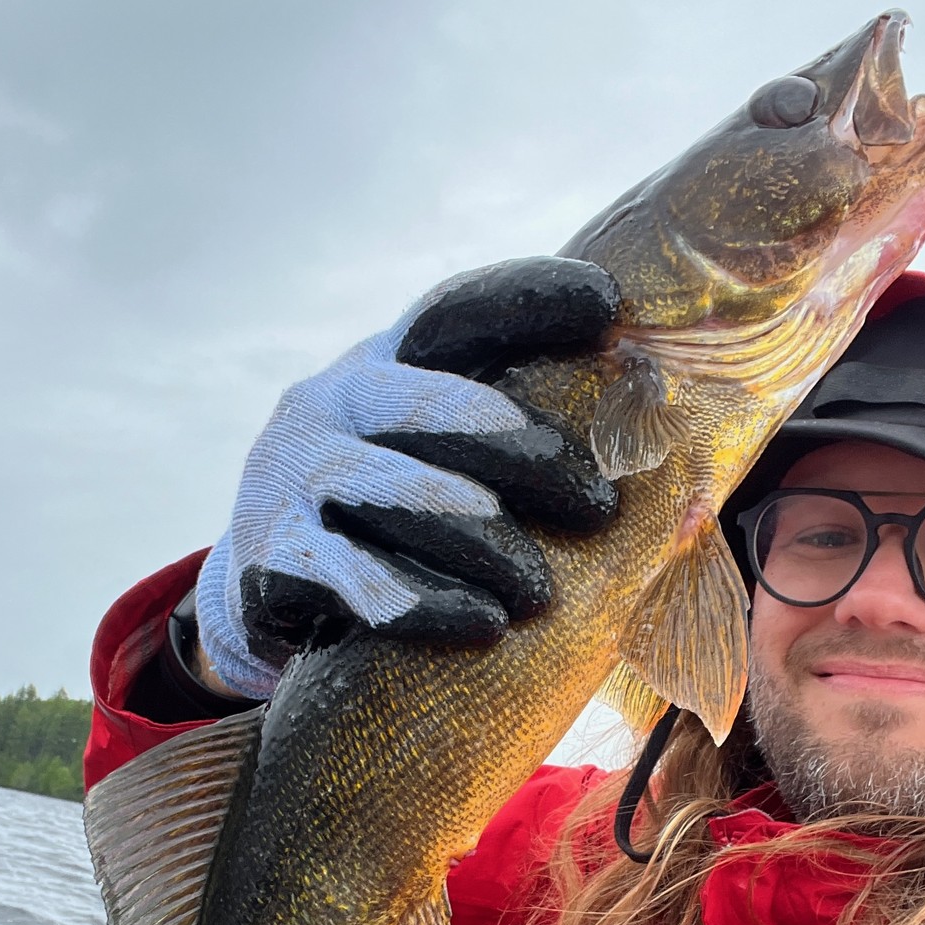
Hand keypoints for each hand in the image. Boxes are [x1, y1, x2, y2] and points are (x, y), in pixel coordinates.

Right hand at [196, 257, 620, 697]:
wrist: (260, 597)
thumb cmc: (385, 526)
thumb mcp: (428, 461)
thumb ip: (503, 446)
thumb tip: (664, 456)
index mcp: (378, 367)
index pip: (451, 315)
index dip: (524, 301)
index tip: (608, 304)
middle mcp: (327, 405)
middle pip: (429, 408)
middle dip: (523, 453)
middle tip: (599, 503)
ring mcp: (289, 478)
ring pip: (395, 495)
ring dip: (480, 541)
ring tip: (542, 591)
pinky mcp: (268, 556)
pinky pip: (350, 578)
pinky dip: (419, 603)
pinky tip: (480, 623)